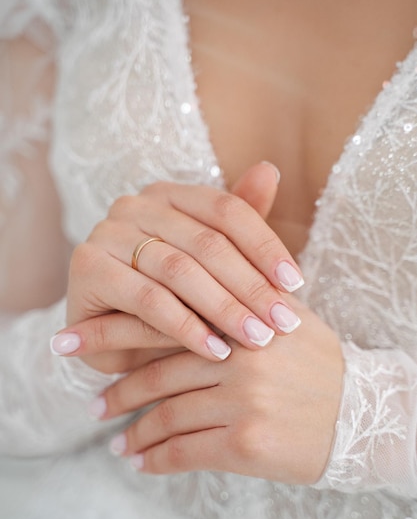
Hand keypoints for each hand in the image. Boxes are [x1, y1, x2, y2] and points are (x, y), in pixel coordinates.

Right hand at [52, 163, 303, 372]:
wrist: (111, 335)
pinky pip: (147, 299)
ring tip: (257, 337)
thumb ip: (236, 224)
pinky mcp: (87, 269)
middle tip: (283, 321)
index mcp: (167, 195)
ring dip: (224, 309)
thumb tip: (270, 169)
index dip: (266, 246)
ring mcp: (106, 233)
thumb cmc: (167, 297)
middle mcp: (133, 205)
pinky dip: (185, 327)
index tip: (296, 284)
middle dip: (250, 286)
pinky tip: (215, 349)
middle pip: (206, 242)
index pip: (226, 211)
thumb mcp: (205, 263)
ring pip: (179, 270)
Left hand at [91, 297, 343, 484]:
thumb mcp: (284, 316)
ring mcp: (241, 402)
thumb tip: (179, 290)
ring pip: (166, 415)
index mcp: (241, 319)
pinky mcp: (245, 444)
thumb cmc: (318, 364)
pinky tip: (141, 462)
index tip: (76, 341)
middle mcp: (238, 357)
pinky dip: (157, 458)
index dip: (115, 332)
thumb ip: (235, 298)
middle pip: (158, 372)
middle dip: (117, 388)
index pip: (164, 321)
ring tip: (116, 440)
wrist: (362, 415)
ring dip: (135, 430)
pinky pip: (185, 451)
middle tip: (90, 402)